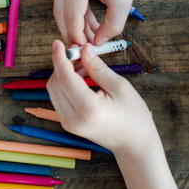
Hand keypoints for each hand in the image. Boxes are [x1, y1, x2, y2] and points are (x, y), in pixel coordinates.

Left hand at [47, 40, 156, 156]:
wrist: (134, 145)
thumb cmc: (133, 116)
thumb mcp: (120, 86)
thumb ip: (98, 67)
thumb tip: (84, 49)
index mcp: (87, 108)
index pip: (64, 77)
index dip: (59, 57)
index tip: (58, 43)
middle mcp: (72, 118)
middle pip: (55, 82)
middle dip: (63, 64)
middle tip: (80, 53)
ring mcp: (68, 123)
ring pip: (53, 89)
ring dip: (63, 73)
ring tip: (85, 66)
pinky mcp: (67, 123)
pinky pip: (58, 97)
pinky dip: (65, 84)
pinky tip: (81, 77)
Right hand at [53, 0, 144, 45]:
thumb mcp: (123, 3)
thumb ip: (111, 27)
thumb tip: (97, 44)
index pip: (72, 16)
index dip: (78, 36)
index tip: (86, 51)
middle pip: (61, 13)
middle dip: (71, 33)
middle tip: (83, 50)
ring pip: (61, 9)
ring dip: (74, 26)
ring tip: (89, 39)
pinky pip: (66, 1)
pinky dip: (76, 15)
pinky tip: (88, 27)